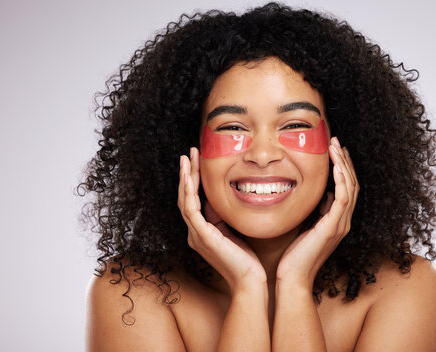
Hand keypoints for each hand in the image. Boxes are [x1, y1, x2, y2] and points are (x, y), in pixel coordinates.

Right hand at [177, 147, 266, 292]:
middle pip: (185, 197)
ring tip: (187, 158)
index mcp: (202, 232)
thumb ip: (225, 216)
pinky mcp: (202, 236)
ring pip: (185, 200)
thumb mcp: (235, 231)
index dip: (194, 180)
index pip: (194, 201)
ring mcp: (196, 235)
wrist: (250, 281)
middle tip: (188, 153)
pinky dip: (188, 191)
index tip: (197, 161)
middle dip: (187, 174)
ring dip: (186, 177)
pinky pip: (190, 209)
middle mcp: (195, 233)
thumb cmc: (247, 260)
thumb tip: (222, 198)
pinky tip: (189, 176)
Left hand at [276, 137, 358, 288]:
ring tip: (335, 146)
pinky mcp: (333, 227)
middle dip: (345, 161)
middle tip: (336, 142)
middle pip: (351, 184)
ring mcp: (340, 224)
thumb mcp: (308, 226)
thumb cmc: (295, 255)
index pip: (346, 188)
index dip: (343, 168)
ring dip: (343, 165)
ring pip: (350, 188)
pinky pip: (343, 198)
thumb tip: (324, 195)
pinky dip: (341, 179)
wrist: (292, 277)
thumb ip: (318, 211)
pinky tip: (336, 165)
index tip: (335, 150)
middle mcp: (343, 221)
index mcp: (337, 221)